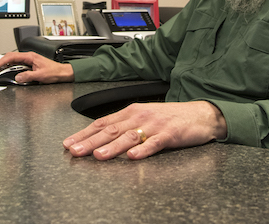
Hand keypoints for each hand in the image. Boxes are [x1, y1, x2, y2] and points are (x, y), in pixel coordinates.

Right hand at [0, 51, 73, 83]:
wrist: (62, 73)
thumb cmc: (55, 72)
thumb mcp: (40, 76)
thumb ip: (28, 76)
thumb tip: (18, 77)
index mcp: (31, 56)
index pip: (13, 56)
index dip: (3, 61)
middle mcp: (29, 57)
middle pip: (11, 57)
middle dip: (2, 62)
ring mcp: (30, 60)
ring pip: (14, 60)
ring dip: (6, 65)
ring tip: (0, 70)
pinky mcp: (30, 64)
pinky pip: (18, 64)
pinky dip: (12, 67)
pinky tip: (10, 71)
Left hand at [63, 100, 226, 159]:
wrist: (200, 114)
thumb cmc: (170, 118)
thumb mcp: (143, 117)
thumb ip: (124, 126)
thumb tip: (100, 138)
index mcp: (131, 112)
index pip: (102, 123)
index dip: (84, 133)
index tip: (68, 143)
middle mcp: (139, 116)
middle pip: (110, 130)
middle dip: (90, 141)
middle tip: (74, 151)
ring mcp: (154, 125)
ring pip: (129, 136)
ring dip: (112, 147)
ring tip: (98, 156)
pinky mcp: (169, 134)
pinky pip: (154, 143)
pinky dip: (142, 150)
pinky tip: (132, 157)